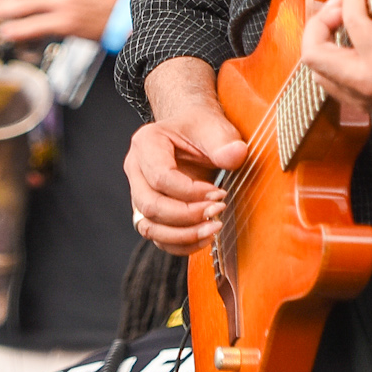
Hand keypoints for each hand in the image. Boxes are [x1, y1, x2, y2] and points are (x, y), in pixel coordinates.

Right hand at [126, 59, 245, 255]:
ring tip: (214, 229)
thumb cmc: (202, 128)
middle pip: (150, 206)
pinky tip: (205, 238)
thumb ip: (224, 142)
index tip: (219, 193)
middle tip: (218, 213)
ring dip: (182, 235)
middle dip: (186, 216)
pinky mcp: (149, 212)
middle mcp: (135, 170)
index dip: (191, 192)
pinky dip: (181, 244)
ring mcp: (139, 192)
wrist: (194, 133)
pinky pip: (158, 238)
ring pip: (149, 227)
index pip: (161, 177)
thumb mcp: (215, 127)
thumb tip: (235, 155)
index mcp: (146, 143)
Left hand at [298, 0, 371, 113]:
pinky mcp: (363, 102)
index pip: (351, 22)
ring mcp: (364, 98)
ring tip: (342, 17)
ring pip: (316, 69)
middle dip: (321, 20)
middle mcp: (370, 86)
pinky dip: (330, 55)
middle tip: (339, 3)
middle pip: (314, 54)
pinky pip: (329, 79)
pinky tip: (346, 37)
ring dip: (323, 39)